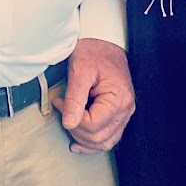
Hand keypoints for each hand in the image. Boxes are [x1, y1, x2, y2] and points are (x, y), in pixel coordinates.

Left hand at [59, 37, 134, 153]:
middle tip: (62, 111)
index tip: (59, 103)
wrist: (104, 42)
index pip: (93, 125)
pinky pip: (109, 137)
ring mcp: (124, 113)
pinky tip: (78, 143)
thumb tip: (68, 123)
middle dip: (76, 129)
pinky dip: (93, 143)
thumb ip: (74, 99)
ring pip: (105, 142)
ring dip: (83, 140)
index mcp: (118, 99)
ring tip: (68, 126)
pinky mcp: (118, 113)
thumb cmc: (94, 52)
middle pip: (99, 137)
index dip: (72, 119)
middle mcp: (126, 109)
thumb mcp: (80, 71)